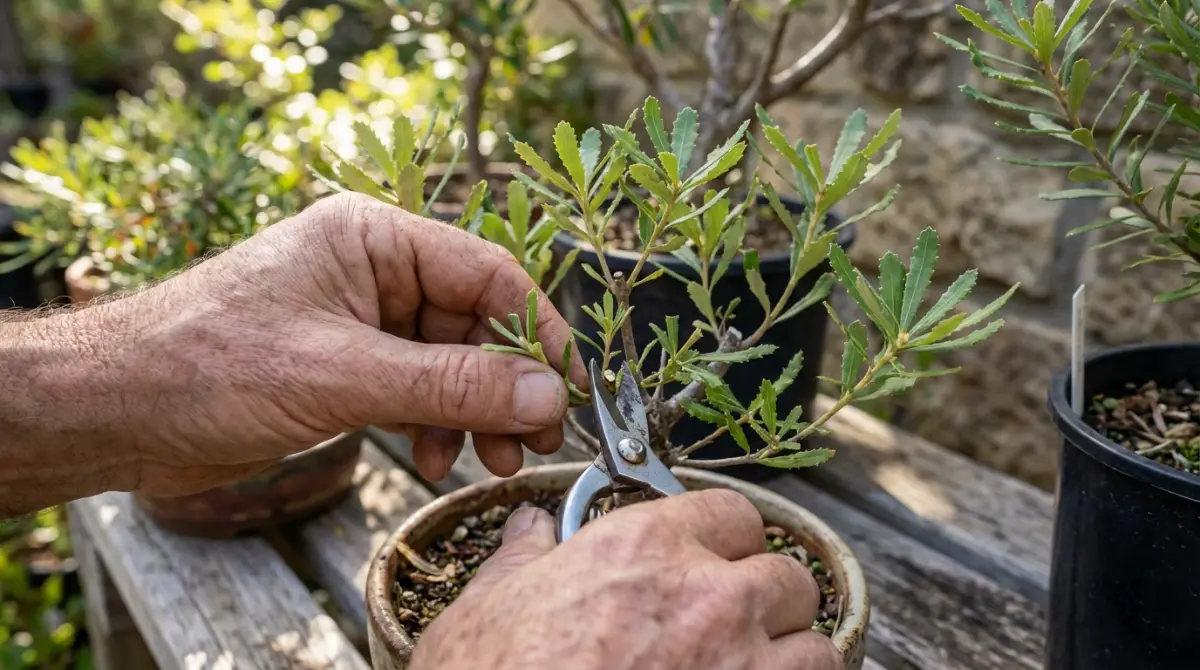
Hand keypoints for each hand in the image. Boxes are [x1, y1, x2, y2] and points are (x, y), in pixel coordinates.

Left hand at [1, 193, 584, 511]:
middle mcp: (375, 270)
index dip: (536, 332)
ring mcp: (361, 318)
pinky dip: (434, 423)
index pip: (488, 274)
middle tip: (530, 441)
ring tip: (487, 461)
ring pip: (450, 361)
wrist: (118, 408)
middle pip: (475, 322)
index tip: (569, 389)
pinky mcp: (346, 363)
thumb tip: (545, 394)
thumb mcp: (345, 375)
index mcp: (375, 237)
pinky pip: (417, 387)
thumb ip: (452, 384)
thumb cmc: (210, 364)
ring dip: (473, 411)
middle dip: (504, 384)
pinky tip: (431, 457)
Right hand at [410, 489, 842, 669]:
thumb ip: (522, 559)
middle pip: (786, 576)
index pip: (733, 512)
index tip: (716, 557)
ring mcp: (740, 664)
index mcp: (645, 549)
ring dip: (789, 657)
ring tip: (752, 669)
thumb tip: (529, 530)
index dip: (726, 537)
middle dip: (766, 599)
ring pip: (814, 645)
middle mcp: (708, 597)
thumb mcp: (487, 608)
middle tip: (733, 622)